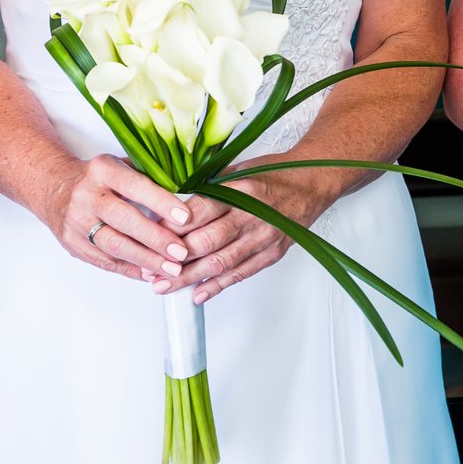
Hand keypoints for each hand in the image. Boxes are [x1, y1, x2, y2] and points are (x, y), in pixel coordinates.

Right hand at [37, 153, 194, 282]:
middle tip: (182, 252)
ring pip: (114, 246)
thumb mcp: (119, 164)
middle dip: (156, 239)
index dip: (160, 202)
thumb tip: (187, 196)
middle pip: (124, 220)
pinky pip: (105, 261)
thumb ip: (147, 177)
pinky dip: (131, 269)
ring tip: (171, 269)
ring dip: (146, 260)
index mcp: (102, 170)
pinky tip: (151, 273)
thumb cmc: (97, 177)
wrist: (53, 187)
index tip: (185, 217)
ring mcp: (76, 222)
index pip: (134, 185)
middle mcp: (86, 195)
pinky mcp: (73, 244)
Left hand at [157, 170, 329, 304]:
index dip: (173, 224)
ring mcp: (263, 238)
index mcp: (242, 189)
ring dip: (189, 278)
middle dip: (175, 258)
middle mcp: (252, 216)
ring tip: (163, 287)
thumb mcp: (239, 168)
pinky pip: (240, 274)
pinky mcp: (271, 254)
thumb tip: (171, 199)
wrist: (313, 184)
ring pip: (220, 263)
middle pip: (207, 241)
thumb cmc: (274, 173)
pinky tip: (197, 294)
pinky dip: (217, 287)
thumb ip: (209, 185)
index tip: (150, 233)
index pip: (201, 209)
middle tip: (149, 268)